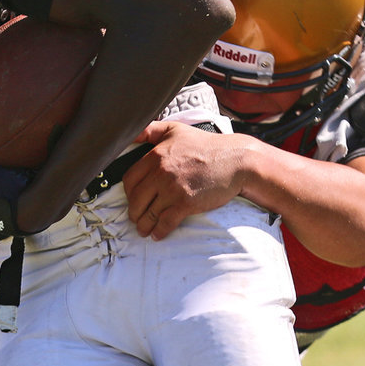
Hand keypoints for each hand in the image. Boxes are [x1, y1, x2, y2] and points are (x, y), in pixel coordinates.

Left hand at [122, 120, 245, 238]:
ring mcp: (173, 189)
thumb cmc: (206, 145)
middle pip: (136, 199)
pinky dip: (159, 231)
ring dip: (143, 225)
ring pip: (148, 213)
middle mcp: (161, 172)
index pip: (130, 179)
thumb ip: (150, 130)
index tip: (133, 199)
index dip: (129, 192)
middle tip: (136, 217)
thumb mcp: (175, 130)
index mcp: (155, 156)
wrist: (236, 160)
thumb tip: (128, 133)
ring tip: (144, 229)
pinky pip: (165, 222)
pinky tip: (158, 235)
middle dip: (134, 212)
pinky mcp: (186, 203)